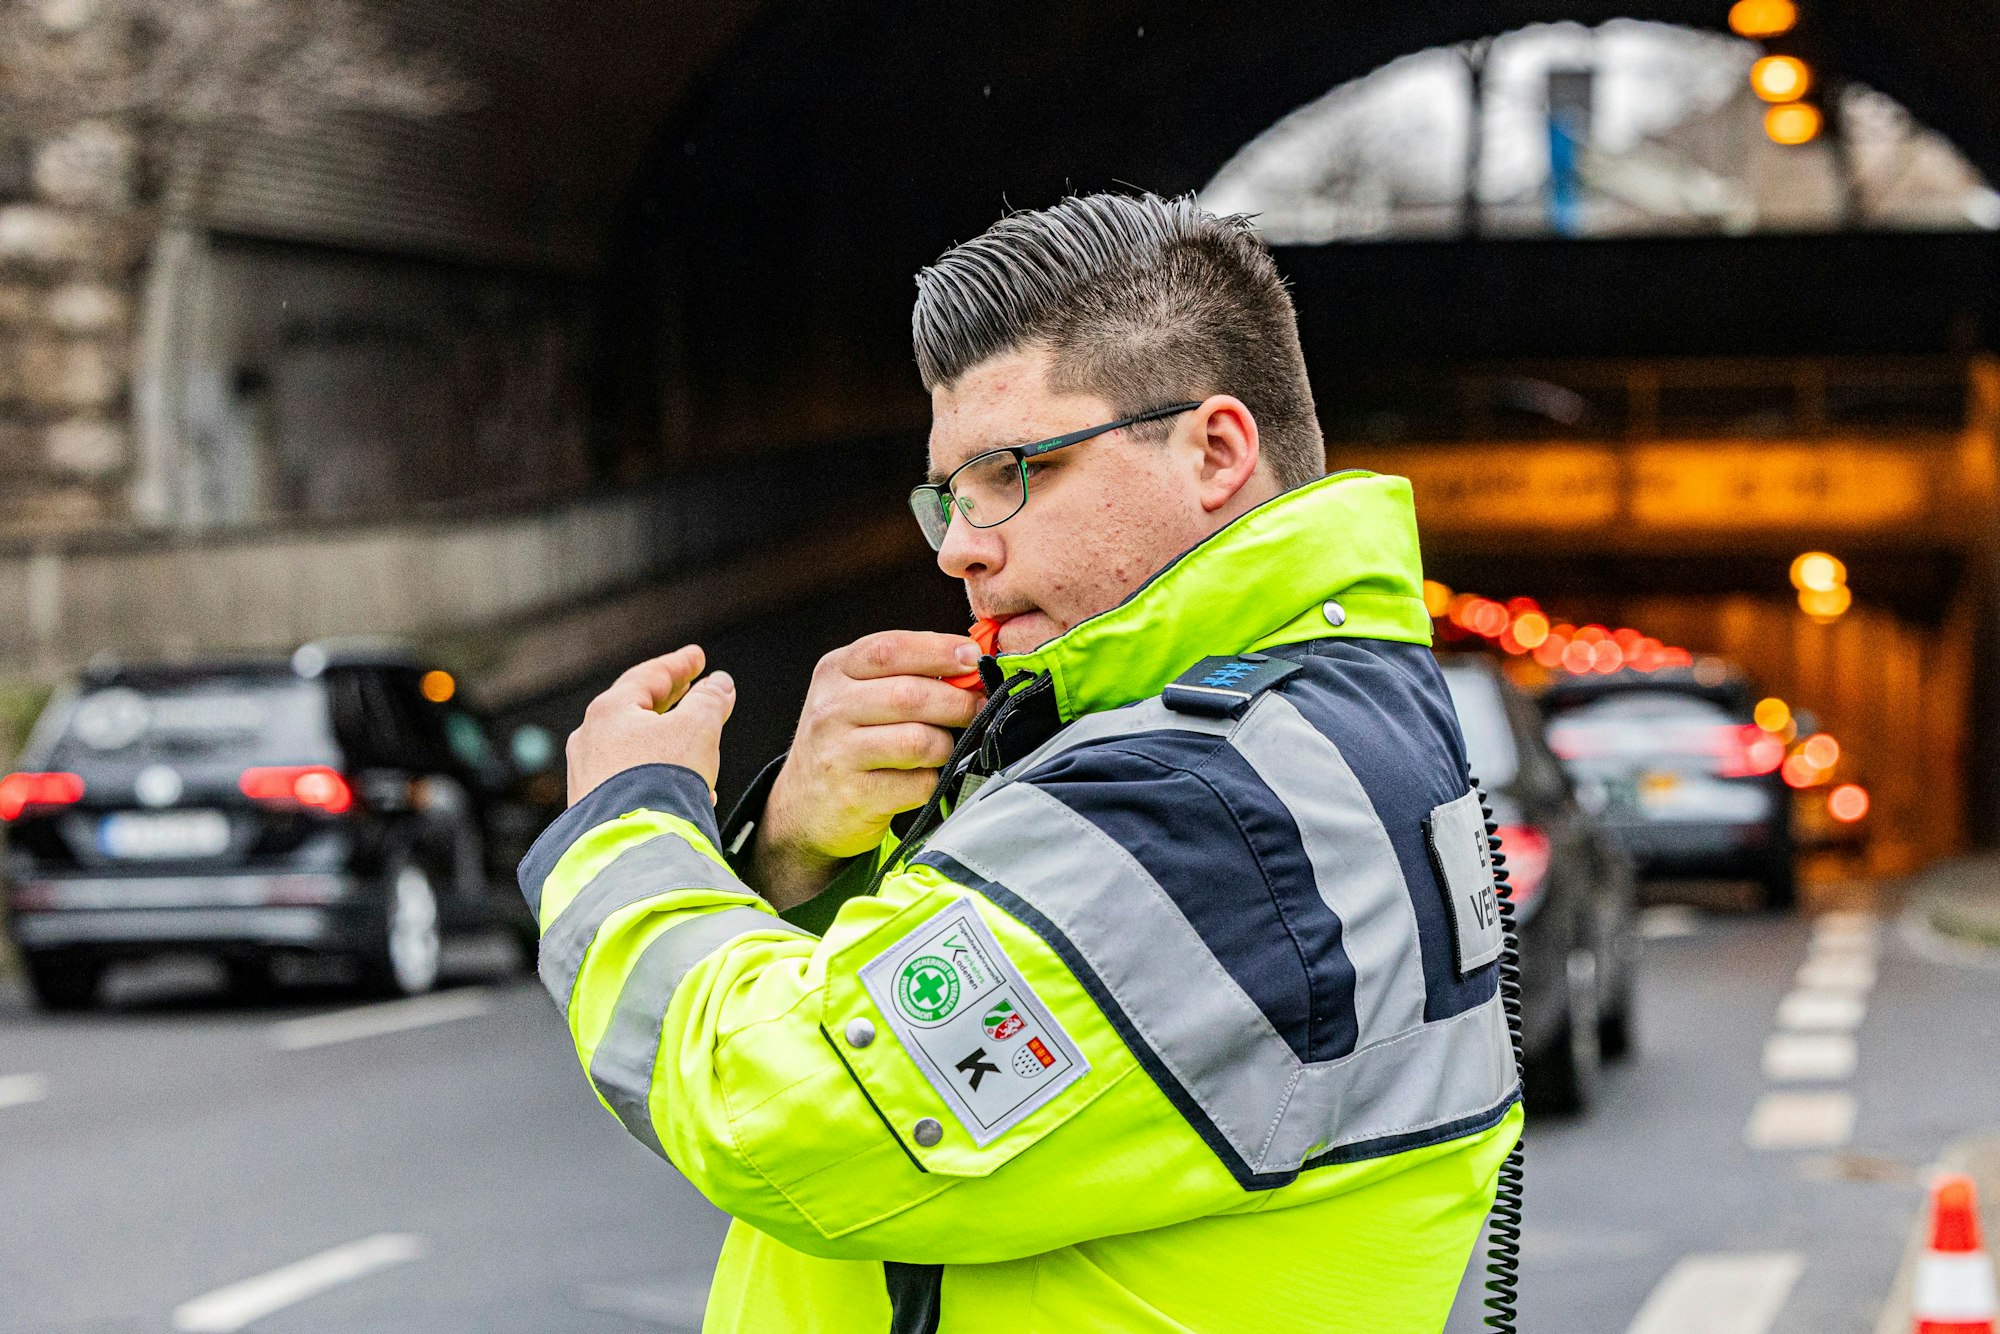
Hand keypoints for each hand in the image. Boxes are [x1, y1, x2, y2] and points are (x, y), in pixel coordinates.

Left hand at [566, 645, 735, 805]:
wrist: (632, 844)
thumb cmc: (661, 781)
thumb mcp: (698, 729)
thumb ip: (710, 701)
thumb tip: (719, 684)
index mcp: (610, 710)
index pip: (649, 676)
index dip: (679, 665)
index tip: (697, 657)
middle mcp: (590, 739)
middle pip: (637, 709)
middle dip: (672, 703)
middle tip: (694, 690)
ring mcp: (587, 774)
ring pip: (634, 747)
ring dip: (668, 743)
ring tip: (697, 747)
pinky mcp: (592, 806)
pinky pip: (629, 778)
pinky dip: (657, 773)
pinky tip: (681, 788)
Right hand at [752, 631, 983, 907]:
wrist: (802, 807)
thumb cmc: (845, 743)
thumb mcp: (856, 695)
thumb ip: (903, 675)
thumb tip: (970, 666)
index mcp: (834, 672)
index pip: (890, 649)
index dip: (939, 650)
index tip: (973, 657)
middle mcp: (830, 710)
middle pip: (910, 695)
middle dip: (958, 702)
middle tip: (978, 708)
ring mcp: (838, 755)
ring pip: (919, 741)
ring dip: (945, 745)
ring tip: (942, 748)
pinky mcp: (855, 796)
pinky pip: (918, 784)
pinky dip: (931, 782)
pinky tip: (920, 779)